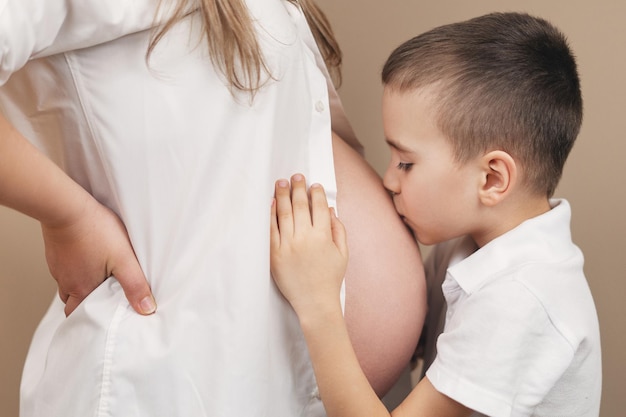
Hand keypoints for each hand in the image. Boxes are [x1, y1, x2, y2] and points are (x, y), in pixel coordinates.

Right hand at [41, 196, 155, 315]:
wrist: (67, 206)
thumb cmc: (95, 231)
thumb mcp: (124, 259)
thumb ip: (135, 285)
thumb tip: (146, 309)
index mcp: (81, 288)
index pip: (80, 315)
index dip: (92, 318)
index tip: (105, 316)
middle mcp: (66, 281)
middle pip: (73, 301)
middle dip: (88, 303)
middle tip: (105, 297)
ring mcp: (58, 266)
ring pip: (69, 283)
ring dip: (83, 283)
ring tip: (101, 276)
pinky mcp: (56, 251)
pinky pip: (66, 266)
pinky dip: (77, 267)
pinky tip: (89, 257)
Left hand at [270, 174, 347, 318]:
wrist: (314, 303)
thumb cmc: (330, 278)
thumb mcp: (343, 253)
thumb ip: (339, 229)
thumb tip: (330, 209)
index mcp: (323, 236)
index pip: (318, 207)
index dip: (316, 193)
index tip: (314, 185)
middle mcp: (305, 238)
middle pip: (300, 206)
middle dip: (298, 188)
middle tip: (296, 176)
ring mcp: (288, 246)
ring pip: (284, 213)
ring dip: (283, 195)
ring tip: (281, 182)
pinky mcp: (274, 254)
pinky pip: (271, 230)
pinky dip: (271, 214)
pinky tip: (272, 203)